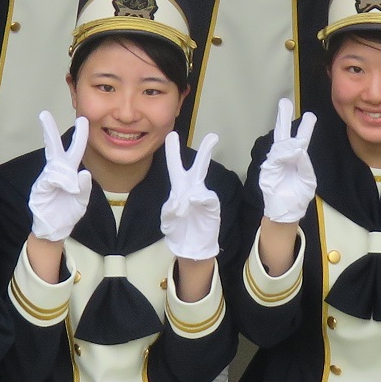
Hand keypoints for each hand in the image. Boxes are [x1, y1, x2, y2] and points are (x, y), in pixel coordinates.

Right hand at [27, 112, 92, 242]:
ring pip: (56, 167)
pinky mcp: (40, 190)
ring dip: (67, 176)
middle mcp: (56, 172)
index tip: (82, 120)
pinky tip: (67, 187)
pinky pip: (51, 179)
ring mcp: (46, 180)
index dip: (78, 135)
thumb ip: (84, 187)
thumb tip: (84, 172)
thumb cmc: (67, 213)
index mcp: (67, 172)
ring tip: (72, 189)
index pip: (72, 150)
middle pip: (52, 147)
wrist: (54, 231)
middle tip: (44, 114)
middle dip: (48, 130)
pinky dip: (61, 182)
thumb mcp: (82, 200)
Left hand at [160, 133, 223, 263]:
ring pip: (203, 183)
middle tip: (213, 136)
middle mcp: (192, 189)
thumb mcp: (167, 220)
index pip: (175, 167)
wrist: (191, 246)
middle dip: (206, 151)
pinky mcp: (212, 208)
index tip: (172, 135)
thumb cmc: (177, 229)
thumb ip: (169, 209)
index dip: (173, 152)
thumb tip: (183, 199)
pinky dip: (199, 199)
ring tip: (184, 207)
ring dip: (192, 191)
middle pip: (199, 167)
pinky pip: (207, 198)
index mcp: (178, 189)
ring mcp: (203, 198)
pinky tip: (193, 203)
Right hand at [257, 100, 319, 225]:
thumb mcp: (308, 180)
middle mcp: (284, 157)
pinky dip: (282, 153)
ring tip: (285, 117)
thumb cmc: (298, 196)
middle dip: (283, 118)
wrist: (286, 212)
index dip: (304, 128)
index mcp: (296, 159)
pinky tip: (290, 149)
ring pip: (279, 144)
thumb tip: (299, 149)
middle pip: (283, 135)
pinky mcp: (268, 171)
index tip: (310, 115)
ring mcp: (274, 162)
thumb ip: (305, 165)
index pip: (300, 140)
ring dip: (283, 132)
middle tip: (284, 102)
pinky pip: (275, 159)